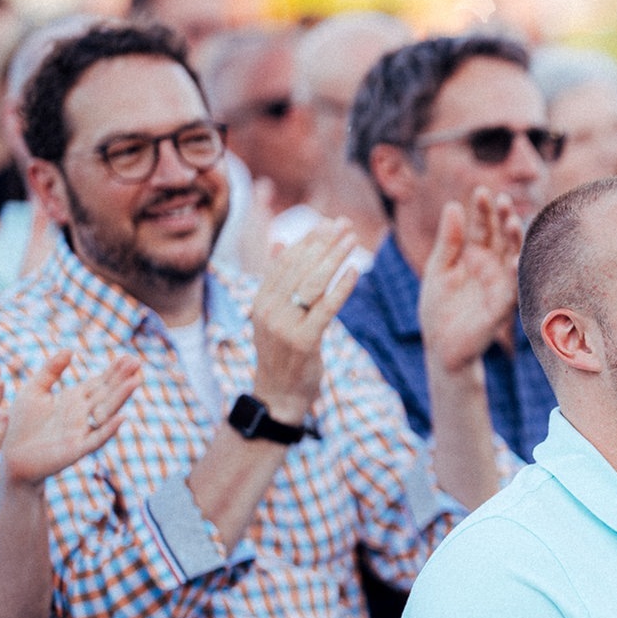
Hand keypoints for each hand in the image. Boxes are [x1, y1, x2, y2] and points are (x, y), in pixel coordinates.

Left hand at [0, 353, 140, 486]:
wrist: (12, 456)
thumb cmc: (22, 424)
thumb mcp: (34, 391)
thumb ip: (51, 371)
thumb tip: (70, 349)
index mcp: (74, 399)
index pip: (99, 382)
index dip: (114, 370)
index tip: (128, 357)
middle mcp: (83, 413)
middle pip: (107, 393)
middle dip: (122, 378)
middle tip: (138, 362)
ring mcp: (82, 430)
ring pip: (107, 411)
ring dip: (121, 397)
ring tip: (135, 381)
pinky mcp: (77, 448)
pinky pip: (96, 438)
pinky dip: (109, 429)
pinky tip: (121, 417)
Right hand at [251, 220, 360, 423]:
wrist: (278, 394)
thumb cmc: (282, 352)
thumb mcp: (273, 314)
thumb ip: (278, 280)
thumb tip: (280, 242)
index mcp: (261, 300)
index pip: (285, 261)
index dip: (307, 239)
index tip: (328, 223)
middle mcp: (268, 310)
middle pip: (300, 267)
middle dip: (324, 242)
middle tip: (345, 224)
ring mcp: (284, 326)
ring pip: (313, 283)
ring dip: (334, 258)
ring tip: (353, 240)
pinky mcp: (304, 341)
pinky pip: (326, 309)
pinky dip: (341, 288)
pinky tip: (355, 271)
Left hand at [420, 188, 524, 373]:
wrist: (438, 346)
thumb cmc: (439, 309)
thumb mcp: (438, 269)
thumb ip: (448, 240)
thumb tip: (453, 205)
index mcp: (476, 257)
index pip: (483, 228)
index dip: (483, 211)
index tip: (481, 191)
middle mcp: (492, 268)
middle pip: (503, 239)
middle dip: (504, 219)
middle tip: (502, 200)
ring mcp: (499, 287)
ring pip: (514, 259)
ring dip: (516, 242)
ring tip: (513, 222)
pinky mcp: (501, 308)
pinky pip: (514, 290)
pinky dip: (517, 276)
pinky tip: (516, 260)